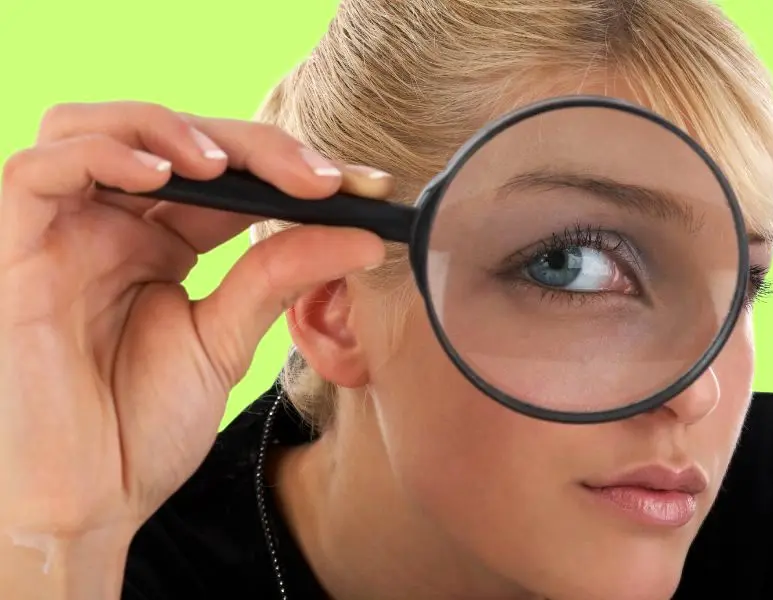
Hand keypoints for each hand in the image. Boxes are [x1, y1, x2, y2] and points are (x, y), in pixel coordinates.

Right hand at [0, 101, 389, 541]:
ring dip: (169, 128)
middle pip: (171, 137)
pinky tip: (163, 176)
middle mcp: (107, 225)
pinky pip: (36, 171)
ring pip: (95, 126)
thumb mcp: (226, 339)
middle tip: (323, 180)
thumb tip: (364, 235)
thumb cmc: (137, 429)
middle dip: (253, 146)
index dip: (292, 166)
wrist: (83, 503)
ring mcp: (57, 233)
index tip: (368, 187)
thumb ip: (279, 277)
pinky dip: (101, 154)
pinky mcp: (11, 251)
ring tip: (230, 169)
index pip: (225, 173)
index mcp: (157, 242)